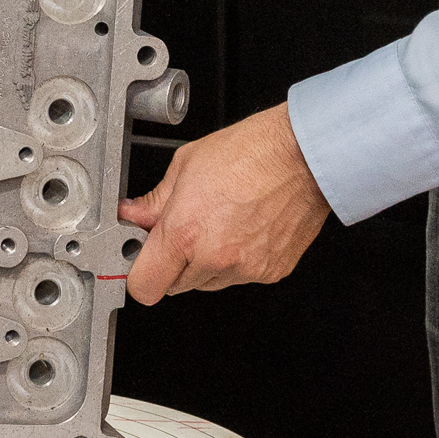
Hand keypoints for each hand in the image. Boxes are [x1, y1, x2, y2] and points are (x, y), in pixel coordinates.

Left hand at [120, 104, 329, 304]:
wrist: (304, 156)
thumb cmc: (251, 152)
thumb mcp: (186, 165)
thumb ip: (154, 201)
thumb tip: (134, 215)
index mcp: (185, 232)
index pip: (144, 285)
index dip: (140, 274)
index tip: (144, 260)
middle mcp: (214, 257)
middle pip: (175, 286)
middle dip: (174, 262)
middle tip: (188, 228)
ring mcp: (245, 269)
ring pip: (208, 282)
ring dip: (206, 262)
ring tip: (222, 221)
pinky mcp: (270, 272)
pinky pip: (241, 277)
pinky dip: (238, 260)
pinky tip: (244, 228)